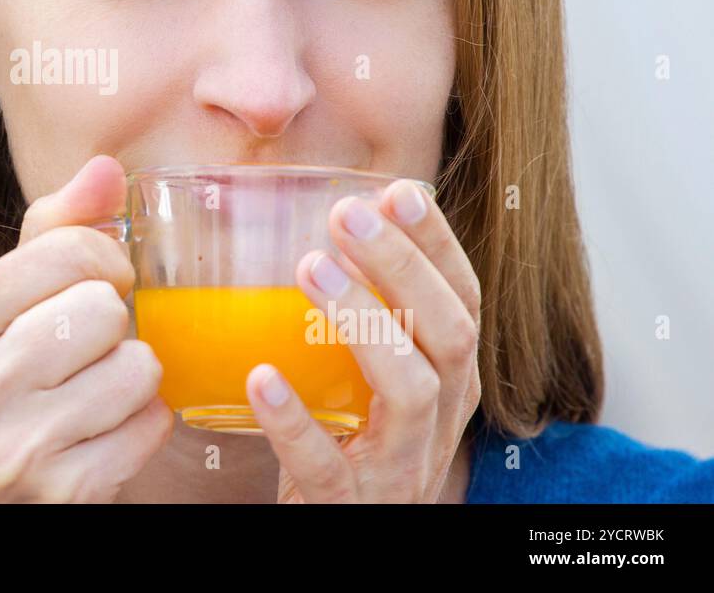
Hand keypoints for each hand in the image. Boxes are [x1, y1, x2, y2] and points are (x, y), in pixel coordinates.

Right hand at [0, 154, 174, 501]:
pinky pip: (151, 423)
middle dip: (112, 327)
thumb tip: (106, 167)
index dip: (104, 260)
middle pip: (102, 308)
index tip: (101, 284)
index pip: (62, 251)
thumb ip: (50, 235)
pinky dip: (144, 425)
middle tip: (85, 352)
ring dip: (132, 376)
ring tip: (94, 394)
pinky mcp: (59, 491)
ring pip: (136, 365)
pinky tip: (105, 435)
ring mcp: (7, 448)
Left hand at [244, 179, 481, 502]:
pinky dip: (296, 422)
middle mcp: (438, 420)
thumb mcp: (366, 379)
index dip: (438, 244)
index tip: (400, 191)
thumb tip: (319, 226)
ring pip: (408, 391)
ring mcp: (399, 467)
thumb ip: (360, 317)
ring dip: (363, 322)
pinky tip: (261, 378)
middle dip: (402, 266)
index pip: (463, 300)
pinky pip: (328, 466)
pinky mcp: (350, 505)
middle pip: (448, 334)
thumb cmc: (348, 444)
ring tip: (311, 268)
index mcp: (448, 380)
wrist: (340, 532)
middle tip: (346, 213)